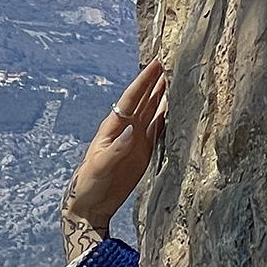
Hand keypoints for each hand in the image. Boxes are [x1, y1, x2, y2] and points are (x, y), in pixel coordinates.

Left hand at [61, 58, 166, 260]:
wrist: (90, 205)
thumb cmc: (88, 184)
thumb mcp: (100, 167)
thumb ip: (116, 149)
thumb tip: (133, 131)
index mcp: (113, 128)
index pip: (131, 99)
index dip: (144, 82)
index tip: (157, 64)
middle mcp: (126, 129)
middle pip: (144, 100)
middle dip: (156, 81)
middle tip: (172, 61)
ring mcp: (136, 140)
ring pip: (152, 111)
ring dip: (163, 95)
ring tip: (177, 77)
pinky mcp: (143, 152)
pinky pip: (158, 129)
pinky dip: (167, 116)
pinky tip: (176, 106)